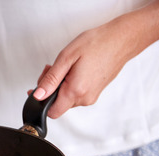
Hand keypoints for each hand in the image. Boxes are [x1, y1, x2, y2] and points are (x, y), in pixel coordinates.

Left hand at [32, 0, 158, 118]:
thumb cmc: (97, 44)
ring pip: (66, 99)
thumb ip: (50, 80)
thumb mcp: (66, 58)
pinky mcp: (95, 93)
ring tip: (65, 67)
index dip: (41, 102)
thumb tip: (38, 95)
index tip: (37, 90)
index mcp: (76, 91)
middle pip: (57, 104)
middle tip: (51, 69)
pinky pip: (76, 94)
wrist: (121, 39)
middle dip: (49, 89)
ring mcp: (91, 97)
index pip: (51, 112)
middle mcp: (85, 98)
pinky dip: (69, 85)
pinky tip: (72, 70)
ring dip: (59, 85)